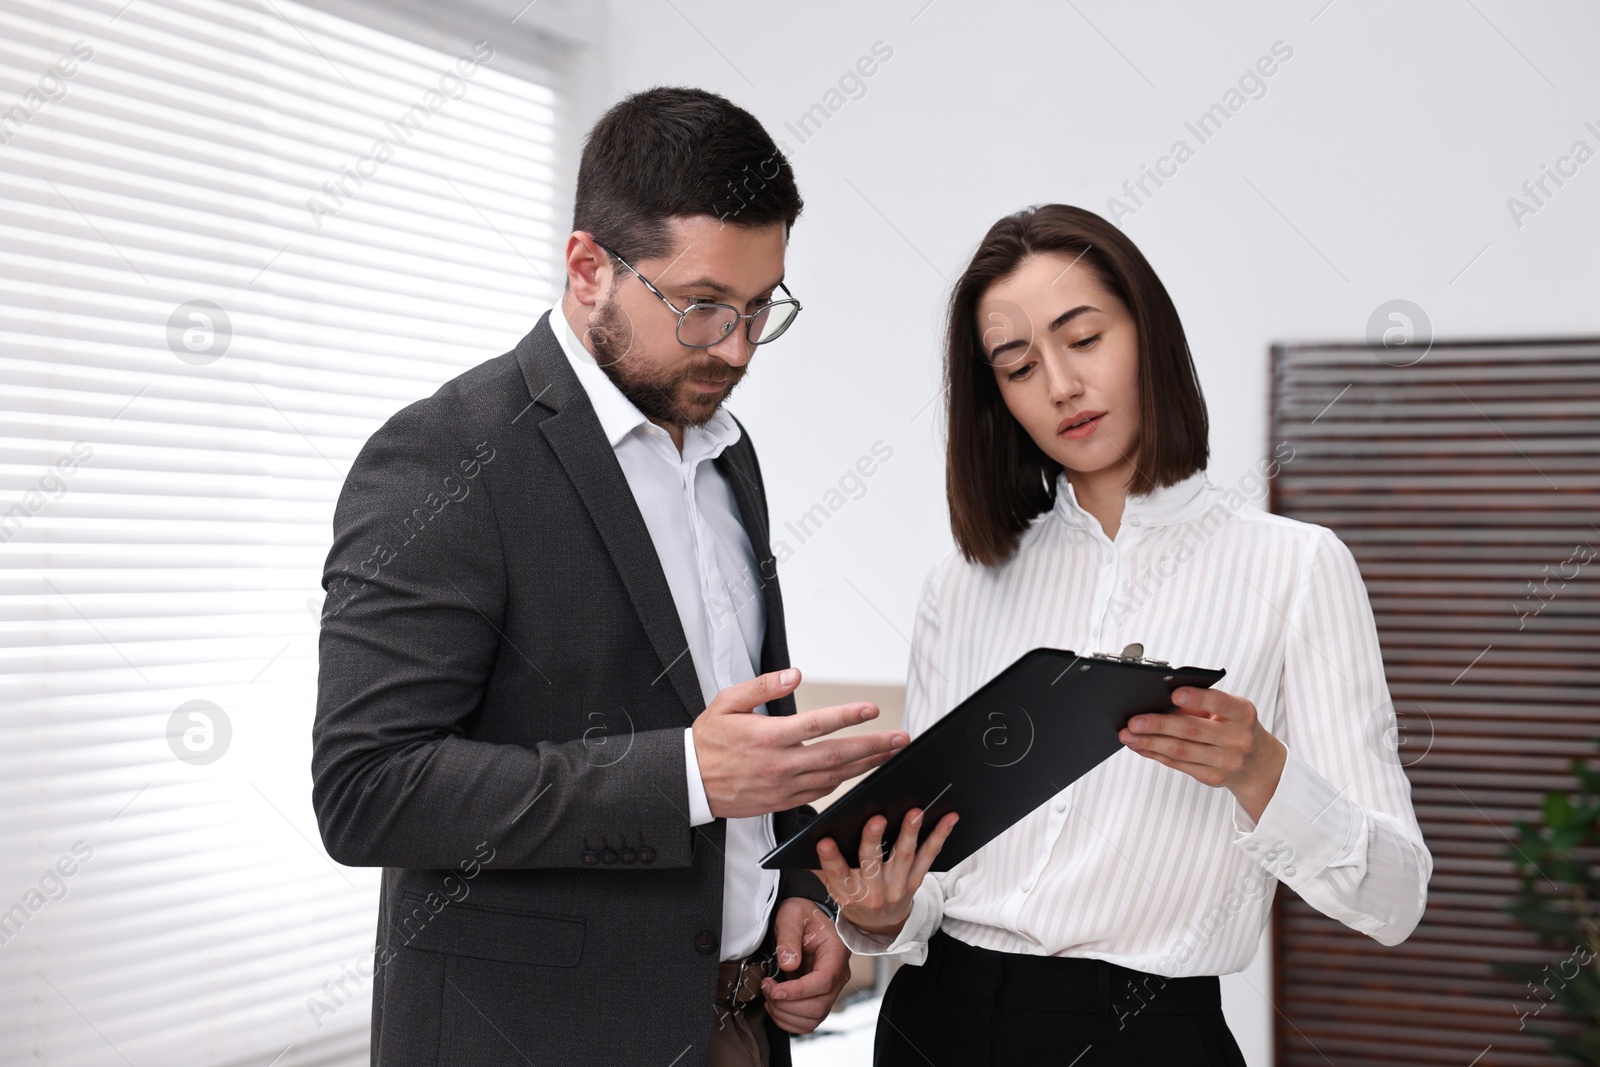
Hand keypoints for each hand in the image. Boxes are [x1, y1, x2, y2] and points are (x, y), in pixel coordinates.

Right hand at [693, 668, 908, 818]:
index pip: (816, 724)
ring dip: (865, 765)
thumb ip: (763, 686)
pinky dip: (842, 781)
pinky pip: (820, 792)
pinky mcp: (783, 802)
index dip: (848, 716)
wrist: (690, 782)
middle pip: (836, 755)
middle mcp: (779, 764)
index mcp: (768, 737)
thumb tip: (794, 675)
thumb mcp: (727, 702)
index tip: (872, 709)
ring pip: (834, 777)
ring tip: (889, 754)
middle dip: (872, 747)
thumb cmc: (708, 741)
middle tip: (899, 740)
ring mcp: (783, 787)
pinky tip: (857, 771)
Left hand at [761, 898, 851, 1033]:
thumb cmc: (802, 913)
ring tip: (769, 996)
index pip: (823, 981)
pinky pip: (808, 1021)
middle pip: (819, 1005)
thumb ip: (789, 937)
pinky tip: (775, 1004)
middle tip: (767, 987)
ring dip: (785, 1014)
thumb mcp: (791, 914)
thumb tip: (789, 964)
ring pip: (813, 1018)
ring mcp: (830, 988)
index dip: (798, 991)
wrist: (804, 917)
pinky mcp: (819, 997)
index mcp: (836, 952)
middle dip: (787, 1004)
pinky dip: (788, 1020)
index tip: (775, 989)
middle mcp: (838, 974)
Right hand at [810, 807, 958, 939]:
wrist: (879, 924)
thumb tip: (813, 831)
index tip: (823, 841)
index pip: (835, 874)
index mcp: (846, 891)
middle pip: (871, 864)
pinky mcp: (915, 881)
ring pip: (904, 857)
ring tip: (915, 812)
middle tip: (876, 819)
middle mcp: (872, 891)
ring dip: (910, 833)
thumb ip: (823, 864)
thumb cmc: (853, 895)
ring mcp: (896, 887)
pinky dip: (939, 836)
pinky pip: (928, 857)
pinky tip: (948, 819)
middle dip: (873, 841)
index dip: (829, 858)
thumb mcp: (832, 887)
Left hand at [1118, 686, 1286, 821]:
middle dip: (1159, 725)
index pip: (1220, 703)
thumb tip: (1160, 701)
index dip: (1197, 698)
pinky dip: (1155, 754)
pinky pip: (1178, 764)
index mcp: (1243, 714)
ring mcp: (1226, 761)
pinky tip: (1140, 746)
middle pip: (1192, 730)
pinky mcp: (1212, 777)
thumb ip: (1201, 703)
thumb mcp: (1229, 710)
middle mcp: (1237, 739)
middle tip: (1133, 721)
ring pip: (1181, 751)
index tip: (1174, 693)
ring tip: (1128, 735)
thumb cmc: (1234, 726)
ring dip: (1150, 742)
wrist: (1257, 764)